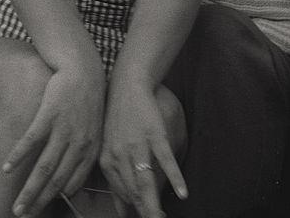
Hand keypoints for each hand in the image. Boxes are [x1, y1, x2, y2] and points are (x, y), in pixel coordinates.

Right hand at [5, 65, 105, 216]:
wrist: (82, 68)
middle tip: (23, 215)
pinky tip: (6, 168)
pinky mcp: (48, 114)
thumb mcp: (95, 129)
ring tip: (16, 205)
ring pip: (43, 167)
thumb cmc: (87, 99)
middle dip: (39, 202)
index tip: (41, 211)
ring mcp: (62, 130)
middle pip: (56, 181)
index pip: (71, 184)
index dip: (56, 200)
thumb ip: (85, 154)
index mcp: (90, 150)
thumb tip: (73, 182)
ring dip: (28, 189)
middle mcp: (78, 144)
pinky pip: (31, 140)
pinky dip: (17, 156)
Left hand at [99, 84, 186, 217]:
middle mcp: (120, 155)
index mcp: (107, 160)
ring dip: (154, 203)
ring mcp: (138, 144)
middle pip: (133, 192)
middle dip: (145, 211)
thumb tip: (123, 208)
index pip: (122, 194)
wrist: (127, 84)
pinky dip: (175, 177)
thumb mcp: (110, 146)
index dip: (134, 209)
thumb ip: (116, 176)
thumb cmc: (119, 118)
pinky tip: (182, 193)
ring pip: (145, 181)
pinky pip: (165, 159)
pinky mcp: (155, 133)